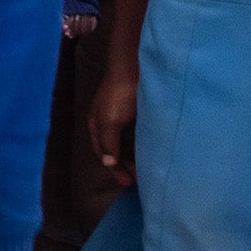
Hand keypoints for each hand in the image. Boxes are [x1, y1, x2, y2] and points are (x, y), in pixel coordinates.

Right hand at [88, 67, 138, 182]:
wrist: (136, 67)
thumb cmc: (120, 94)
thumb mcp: (110, 122)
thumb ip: (108, 144)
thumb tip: (108, 163)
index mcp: (97, 126)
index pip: (104, 154)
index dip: (115, 169)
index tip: (129, 183)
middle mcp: (109, 123)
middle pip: (117, 151)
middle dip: (127, 166)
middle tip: (141, 180)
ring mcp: (124, 117)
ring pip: (129, 143)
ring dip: (137, 156)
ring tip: (149, 169)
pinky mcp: (139, 112)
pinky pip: (140, 134)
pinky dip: (144, 145)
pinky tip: (153, 151)